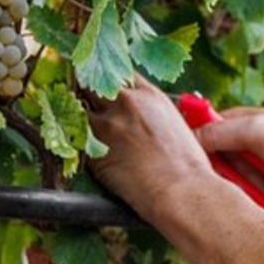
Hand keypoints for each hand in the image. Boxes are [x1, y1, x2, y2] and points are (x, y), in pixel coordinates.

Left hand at [85, 77, 214, 219]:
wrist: (180, 191)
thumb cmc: (187, 166)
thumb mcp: (174, 123)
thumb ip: (151, 111)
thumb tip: (138, 115)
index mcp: (148, 95)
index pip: (118, 73)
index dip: (108, 80)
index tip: (103, 86)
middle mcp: (125, 104)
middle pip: (93, 85)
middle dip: (87, 92)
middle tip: (86, 103)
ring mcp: (106, 126)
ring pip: (78, 110)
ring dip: (79, 116)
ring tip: (81, 126)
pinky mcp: (93, 151)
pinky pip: (77, 139)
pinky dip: (77, 141)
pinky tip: (83, 148)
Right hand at [194, 107, 263, 205]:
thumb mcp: (254, 130)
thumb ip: (219, 132)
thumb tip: (190, 137)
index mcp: (239, 121)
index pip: (204, 128)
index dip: (194, 140)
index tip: (187, 153)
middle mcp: (242, 143)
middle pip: (212, 158)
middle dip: (218, 168)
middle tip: (223, 171)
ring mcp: (251, 166)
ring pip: (225, 179)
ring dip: (238, 182)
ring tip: (254, 179)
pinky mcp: (260, 188)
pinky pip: (242, 194)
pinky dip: (249, 194)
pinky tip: (259, 193)